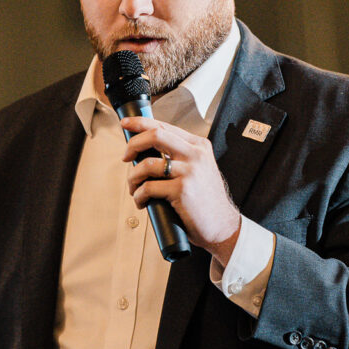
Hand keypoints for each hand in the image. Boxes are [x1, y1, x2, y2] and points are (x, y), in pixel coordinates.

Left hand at [122, 116, 240, 265]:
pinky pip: (148, 187)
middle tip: (125, 157)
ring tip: (134, 189)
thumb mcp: (198, 169)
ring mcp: (190, 171)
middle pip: (155, 135)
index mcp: (199, 145)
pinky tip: (141, 202)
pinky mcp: (182, 190)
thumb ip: (180, 156)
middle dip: (133, 144)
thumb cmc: (205, 200)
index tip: (126, 124)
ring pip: (147, 164)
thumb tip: (145, 150)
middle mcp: (196, 154)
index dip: (140, 123)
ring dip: (133, 177)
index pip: (165, 126)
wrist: (223, 226)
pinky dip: (139, 195)